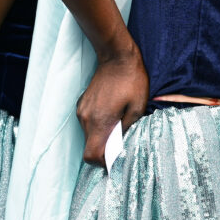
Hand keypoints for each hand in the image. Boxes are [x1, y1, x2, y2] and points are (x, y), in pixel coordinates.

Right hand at [76, 42, 148, 165]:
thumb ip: (127, 129)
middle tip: (122, 144)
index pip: (91, 155)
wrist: (117, 57)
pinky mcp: (82, 103)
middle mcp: (86, 118)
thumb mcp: (138, 107)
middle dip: (104, 150)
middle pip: (90, 146)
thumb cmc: (132, 81)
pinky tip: (113, 115)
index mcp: (100, 122)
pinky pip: (88, 122)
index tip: (115, 161)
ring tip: (119, 128)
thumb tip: (120, 145)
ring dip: (102, 136)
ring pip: (89, 134)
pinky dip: (99, 126)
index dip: (102, 163)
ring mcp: (82, 110)